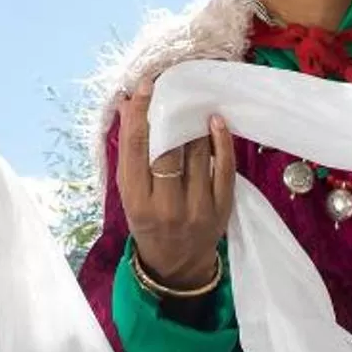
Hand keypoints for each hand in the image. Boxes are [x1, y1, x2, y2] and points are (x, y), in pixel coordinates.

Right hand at [114, 85, 235, 290]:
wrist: (177, 266)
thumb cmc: (148, 222)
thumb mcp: (129, 192)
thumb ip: (129, 152)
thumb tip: (127, 104)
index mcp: (137, 200)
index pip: (136, 148)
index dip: (140, 114)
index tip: (145, 86)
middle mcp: (166, 205)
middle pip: (169, 149)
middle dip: (170, 113)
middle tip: (172, 86)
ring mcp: (197, 208)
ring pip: (198, 154)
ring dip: (195, 122)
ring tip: (194, 100)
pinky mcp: (221, 208)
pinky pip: (224, 168)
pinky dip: (222, 141)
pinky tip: (216, 121)